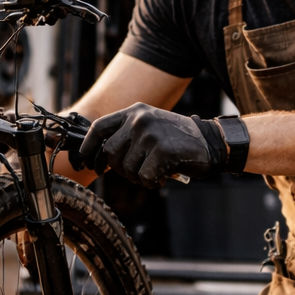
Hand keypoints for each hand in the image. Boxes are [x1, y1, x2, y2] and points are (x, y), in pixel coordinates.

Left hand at [77, 103, 219, 186]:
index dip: (87, 146)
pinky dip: (152, 182)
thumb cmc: (178, 139)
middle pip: (110, 153)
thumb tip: (99, 156)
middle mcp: (139, 120)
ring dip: (138, 177)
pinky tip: (164, 175)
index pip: (99, 127)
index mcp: (134, 111)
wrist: (211, 142)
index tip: (84, 159)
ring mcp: (150, 134)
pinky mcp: (161, 151)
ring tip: (155, 170)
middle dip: (120, 168)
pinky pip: (143, 177)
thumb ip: (127, 135)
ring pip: (126, 168)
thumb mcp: (150, 126)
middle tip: (137, 171)